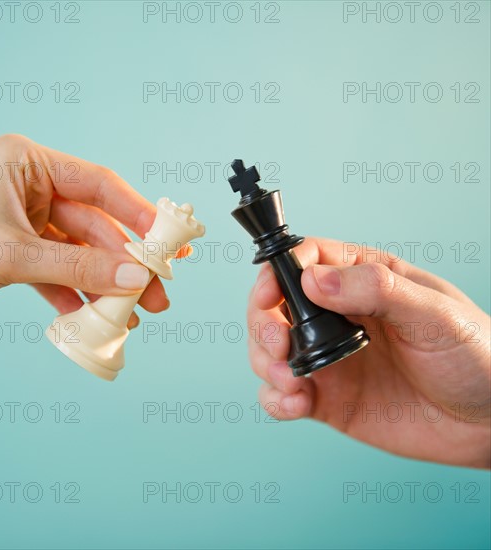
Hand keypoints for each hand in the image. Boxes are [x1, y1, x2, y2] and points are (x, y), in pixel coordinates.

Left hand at [0, 134, 173, 326]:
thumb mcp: (12, 255)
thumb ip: (77, 267)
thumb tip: (133, 277)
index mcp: (26, 163)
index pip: (99, 185)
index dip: (138, 214)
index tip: (167, 242)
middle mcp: (30, 187)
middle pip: (96, 225)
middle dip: (125, 263)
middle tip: (157, 292)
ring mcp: (26, 220)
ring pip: (81, 252)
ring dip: (105, 284)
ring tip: (134, 313)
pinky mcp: (18, 251)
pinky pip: (59, 271)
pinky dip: (76, 294)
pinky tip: (93, 316)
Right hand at [247, 237, 489, 468]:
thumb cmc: (477, 356)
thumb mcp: (434, 313)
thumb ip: (375, 290)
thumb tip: (315, 279)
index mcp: (364, 281)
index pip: (306, 259)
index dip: (278, 271)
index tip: (269, 294)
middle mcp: (338, 316)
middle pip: (275, 305)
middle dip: (263, 323)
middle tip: (277, 343)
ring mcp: (330, 358)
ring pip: (271, 350)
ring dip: (265, 362)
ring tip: (290, 380)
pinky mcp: (327, 397)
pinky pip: (284, 394)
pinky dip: (276, 399)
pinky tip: (295, 403)